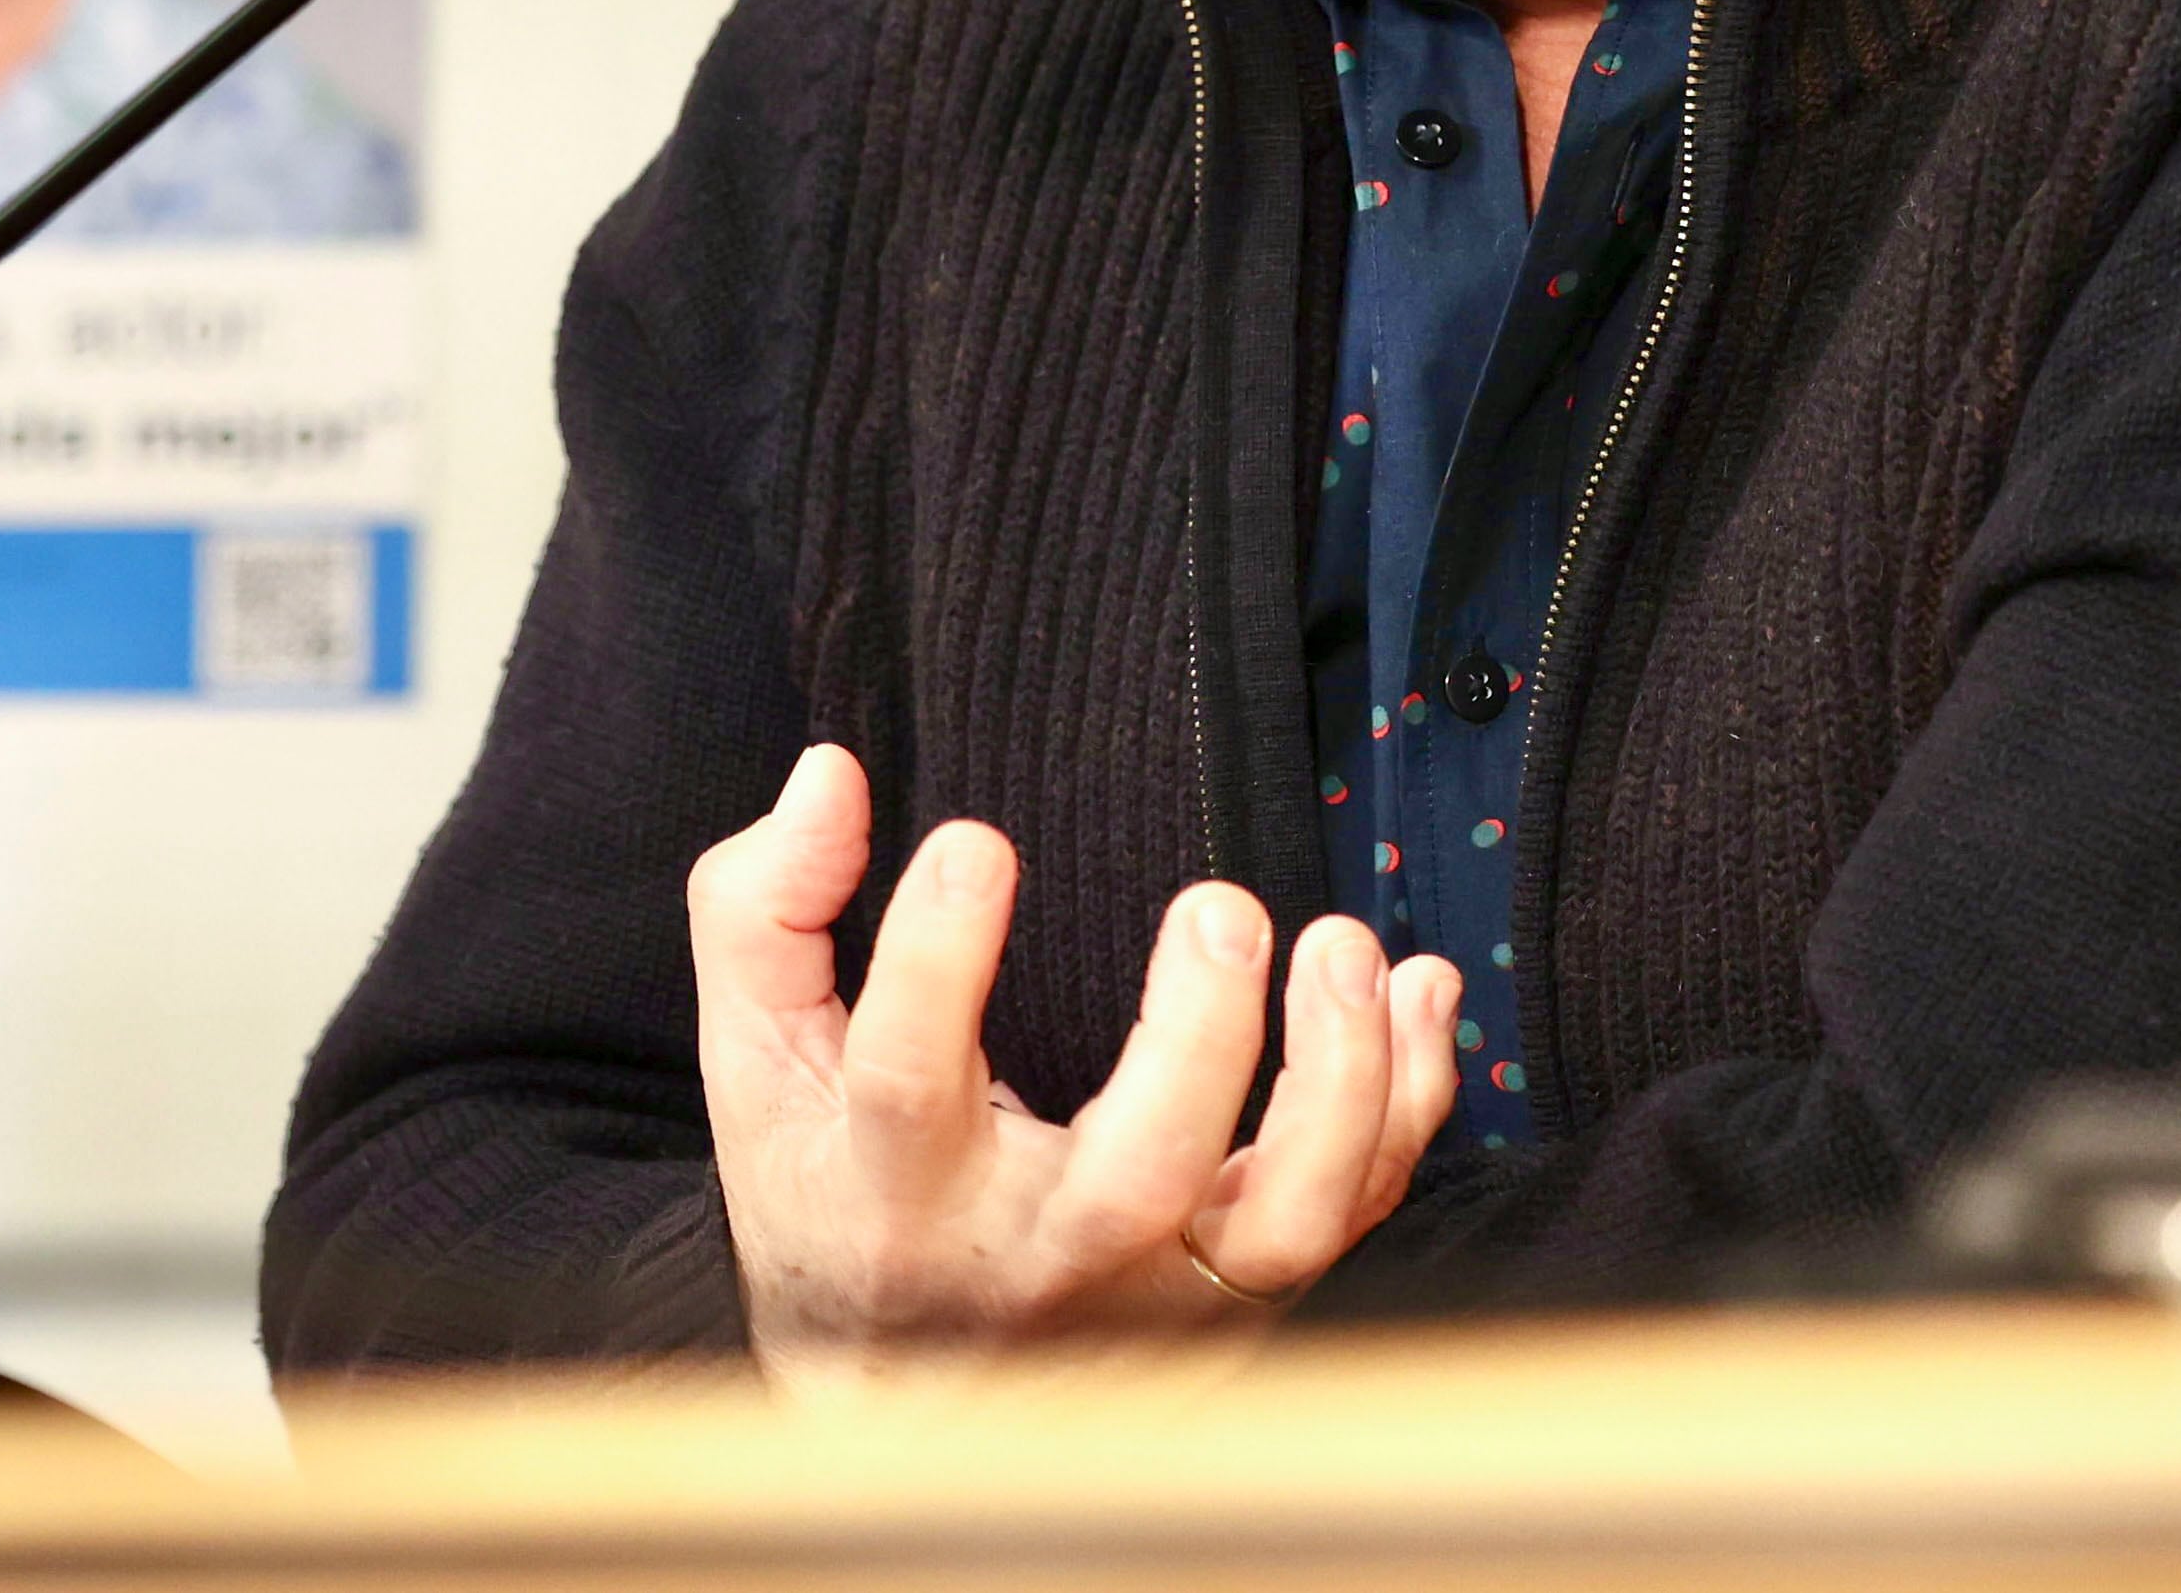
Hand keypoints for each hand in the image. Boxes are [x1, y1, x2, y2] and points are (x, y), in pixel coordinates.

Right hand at [687, 743, 1460, 1363]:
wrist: (904, 1404)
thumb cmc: (833, 1190)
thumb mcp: (761, 1063)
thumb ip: (766, 911)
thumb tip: (833, 776)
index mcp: (898, 1193)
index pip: (906, 1085)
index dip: (936, 963)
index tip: (973, 843)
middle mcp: (1037, 1259)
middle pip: (1137, 1180)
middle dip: (1198, 1043)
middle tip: (1221, 908)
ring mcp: (1158, 1292)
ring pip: (1279, 1226)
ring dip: (1340, 1087)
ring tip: (1345, 946)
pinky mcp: (1243, 1296)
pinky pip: (1352, 1217)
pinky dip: (1408, 1109)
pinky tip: (1419, 991)